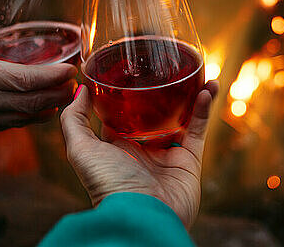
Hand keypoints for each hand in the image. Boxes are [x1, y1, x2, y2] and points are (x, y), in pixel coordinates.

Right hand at [0, 8, 77, 142]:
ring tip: (68, 94)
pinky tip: (48, 109)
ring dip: (52, 106)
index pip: (24, 80)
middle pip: (32, 102)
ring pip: (27, 116)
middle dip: (59, 93)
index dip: (52, 77)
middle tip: (75, 82)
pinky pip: (15, 125)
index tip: (70, 69)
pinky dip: (35, 117)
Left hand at [61, 81, 218, 227]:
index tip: (132, 69)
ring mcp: (167, 153)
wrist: (143, 216)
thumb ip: (74, 121)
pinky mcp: (189, 159)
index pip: (122, 113)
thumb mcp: (80, 150)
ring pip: (180, 116)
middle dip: (161, 91)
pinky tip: (209, 87)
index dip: (126, 92)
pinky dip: (204, 108)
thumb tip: (80, 90)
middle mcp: (142, 149)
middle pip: (154, 112)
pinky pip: (198, 128)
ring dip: (189, 94)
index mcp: (116, 145)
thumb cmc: (108, 186)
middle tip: (165, 66)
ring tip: (195, 70)